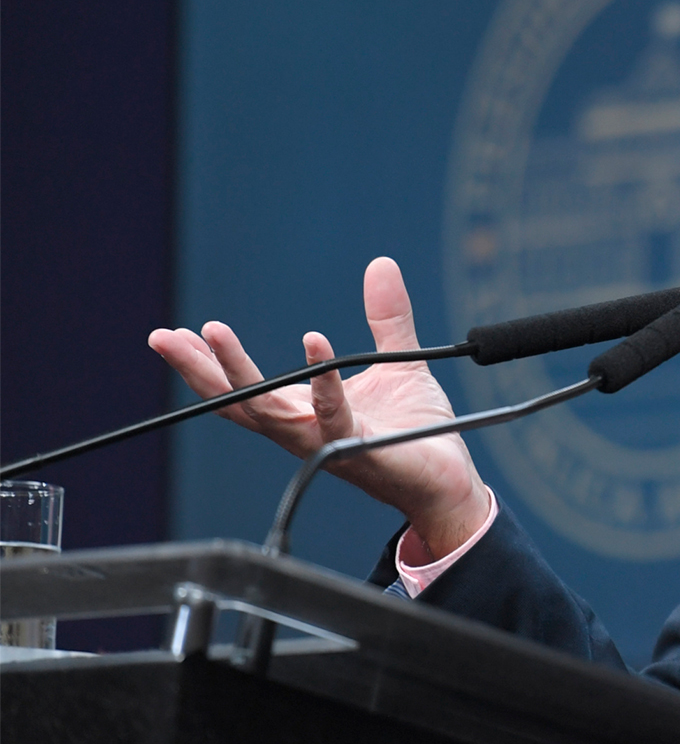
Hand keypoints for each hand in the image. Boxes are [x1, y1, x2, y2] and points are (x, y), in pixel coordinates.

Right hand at [148, 257, 487, 557]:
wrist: (450, 479)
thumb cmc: (417, 432)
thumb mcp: (396, 362)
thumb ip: (385, 317)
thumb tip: (380, 264)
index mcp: (303, 412)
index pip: (241, 391)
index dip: (205, 366)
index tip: (173, 335)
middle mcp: (306, 431)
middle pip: (237, 403)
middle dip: (198, 369)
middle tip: (165, 337)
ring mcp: (330, 443)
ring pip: (271, 410)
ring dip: (238, 371)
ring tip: (213, 332)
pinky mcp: (363, 451)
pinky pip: (335, 416)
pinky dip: (324, 382)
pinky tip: (314, 343)